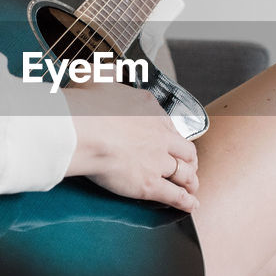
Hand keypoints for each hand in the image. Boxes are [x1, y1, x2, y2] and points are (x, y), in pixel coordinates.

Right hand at [62, 83, 199, 211]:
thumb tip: (107, 70)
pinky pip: (173, 195)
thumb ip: (106, 74)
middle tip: (190, 165)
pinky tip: (191, 205)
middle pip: (185, 149)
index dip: (173, 135)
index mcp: (150, 110)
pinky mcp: (149, 184)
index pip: (169, 125)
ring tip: (193, 186)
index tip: (172, 140)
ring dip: (191, 180)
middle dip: (190, 159)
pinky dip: (185, 201)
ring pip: (183, 172)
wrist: (82, 131)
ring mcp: (157, 161)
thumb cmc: (85, 106)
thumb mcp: (96, 77)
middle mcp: (159, 135)